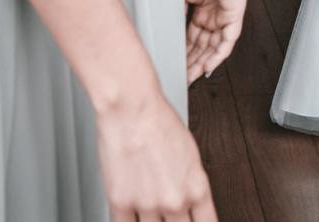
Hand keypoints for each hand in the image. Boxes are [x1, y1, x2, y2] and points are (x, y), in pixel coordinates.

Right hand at [94, 88, 215, 221]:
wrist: (132, 109)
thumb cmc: (160, 123)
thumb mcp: (191, 156)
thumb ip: (190, 185)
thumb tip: (189, 203)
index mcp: (197, 189)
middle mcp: (175, 201)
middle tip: (167, 212)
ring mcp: (148, 205)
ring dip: (151, 221)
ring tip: (149, 207)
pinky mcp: (121, 202)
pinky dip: (128, 221)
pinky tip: (131, 215)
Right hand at [183, 0, 246, 83]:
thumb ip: (178, 13)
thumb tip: (169, 31)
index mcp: (201, 8)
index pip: (192, 37)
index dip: (184, 52)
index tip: (176, 64)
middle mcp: (214, 14)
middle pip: (202, 45)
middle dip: (192, 63)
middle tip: (183, 77)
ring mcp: (224, 15)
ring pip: (214, 46)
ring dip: (202, 62)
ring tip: (192, 77)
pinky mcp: (234, 15)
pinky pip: (227, 41)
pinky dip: (218, 55)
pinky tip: (208, 67)